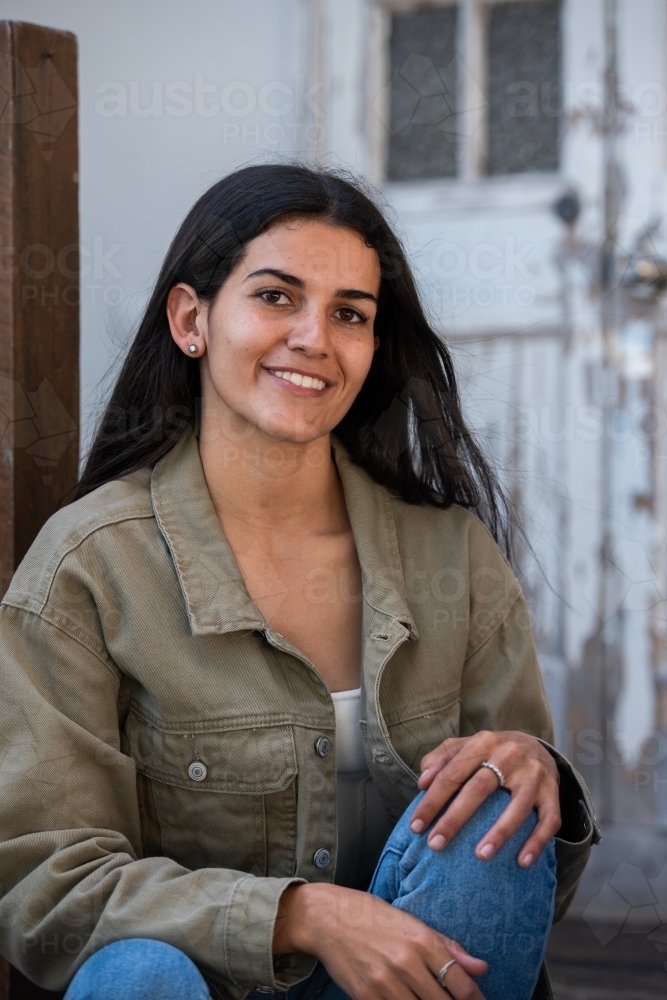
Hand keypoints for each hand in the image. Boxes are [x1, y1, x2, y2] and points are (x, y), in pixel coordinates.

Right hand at [274, 882, 487, 999]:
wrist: (327, 918)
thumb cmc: (372, 916)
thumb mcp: (412, 921)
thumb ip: (448, 946)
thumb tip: (482, 968)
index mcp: (422, 940)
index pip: (461, 983)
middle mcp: (406, 963)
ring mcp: (385, 983)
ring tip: (428, 999)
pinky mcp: (366, 997)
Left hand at [409, 731, 560, 867]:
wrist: (535, 746)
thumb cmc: (490, 753)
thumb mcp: (464, 746)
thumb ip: (440, 758)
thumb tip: (422, 782)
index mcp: (483, 742)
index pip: (452, 772)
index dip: (432, 800)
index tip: (415, 827)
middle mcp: (509, 754)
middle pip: (479, 788)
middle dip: (455, 819)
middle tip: (436, 845)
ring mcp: (534, 774)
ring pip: (518, 805)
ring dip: (500, 833)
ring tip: (480, 856)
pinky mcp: (552, 792)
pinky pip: (549, 820)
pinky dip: (536, 842)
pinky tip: (522, 862)